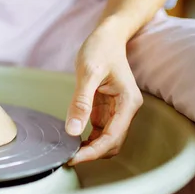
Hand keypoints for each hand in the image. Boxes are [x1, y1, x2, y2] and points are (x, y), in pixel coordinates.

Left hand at [65, 21, 142, 164]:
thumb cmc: (100, 49)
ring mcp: (117, 110)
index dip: (93, 152)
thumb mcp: (88, 72)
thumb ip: (81, 102)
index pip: (112, 138)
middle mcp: (126, 109)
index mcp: (128, 103)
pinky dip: (88, 137)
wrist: (108, 35)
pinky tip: (72, 138)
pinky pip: (99, 130)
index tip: (72, 158)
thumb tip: (73, 131)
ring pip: (106, 139)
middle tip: (66, 156)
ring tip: (67, 150)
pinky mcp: (107, 108)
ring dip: (90, 148)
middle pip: (112, 144)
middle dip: (91, 153)